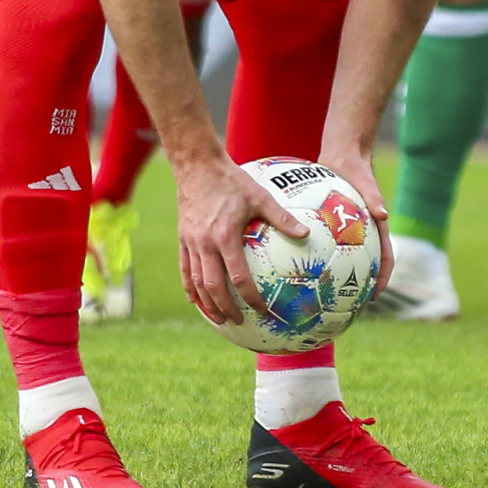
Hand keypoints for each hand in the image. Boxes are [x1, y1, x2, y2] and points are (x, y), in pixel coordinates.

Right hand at [174, 151, 307, 326]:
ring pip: (196, 282)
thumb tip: (306, 234)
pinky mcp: (182, 239)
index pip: (239, 277)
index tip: (263, 309)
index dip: (251, 297)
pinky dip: (190, 287)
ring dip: (207, 303)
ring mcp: (190, 243)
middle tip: (238, 322)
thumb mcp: (260, 196)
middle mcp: (205, 244)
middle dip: (226, 308)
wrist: (197, 165)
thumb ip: (282, 217)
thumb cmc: (232, 180)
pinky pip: (184, 269)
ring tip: (218, 318)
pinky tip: (196, 300)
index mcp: (225, 237)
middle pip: (213, 287)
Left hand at [318, 146, 393, 300]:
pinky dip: (315, 256)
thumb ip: (374, 197)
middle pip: (364, 265)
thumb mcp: (366, 181)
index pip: (385, 259)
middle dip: (358, 286)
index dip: (382, 279)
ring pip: (343, 258)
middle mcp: (362, 232)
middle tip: (346, 305)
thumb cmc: (357, 167)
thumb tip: (384, 214)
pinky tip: (297, 266)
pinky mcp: (331, 224)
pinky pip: (323, 244)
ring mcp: (347, 230)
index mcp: (375, 227)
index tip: (374, 296)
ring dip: (336, 276)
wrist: (343, 154)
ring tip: (320, 295)